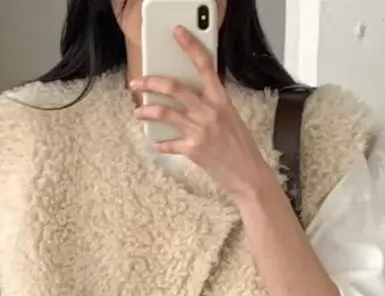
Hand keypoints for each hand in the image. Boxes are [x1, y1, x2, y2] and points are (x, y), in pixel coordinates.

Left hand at [132, 29, 275, 203]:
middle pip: (174, 88)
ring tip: (138, 111)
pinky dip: (160, 144)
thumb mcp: (230, 116)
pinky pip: (169, 144)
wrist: (248, 174)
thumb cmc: (240, 146)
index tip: (177, 33)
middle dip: (150, 83)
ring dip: (147, 111)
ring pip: (165, 113)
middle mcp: (209, 111)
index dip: (190, 46)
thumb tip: (190, 94)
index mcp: (220, 99)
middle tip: (136, 83)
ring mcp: (200, 130)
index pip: (204, 65)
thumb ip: (211, 103)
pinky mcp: (193, 150)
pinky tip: (155, 143)